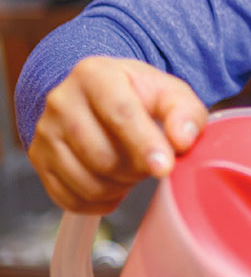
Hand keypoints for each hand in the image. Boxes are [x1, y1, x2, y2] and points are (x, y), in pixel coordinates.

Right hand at [28, 56, 207, 212]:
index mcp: (95, 74)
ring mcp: (45, 131)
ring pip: (88, 182)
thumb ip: (185, 113)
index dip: (144, 144)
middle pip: (103, 155)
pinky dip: (100, 201)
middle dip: (136, 169)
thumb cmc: (137, 95)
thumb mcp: (169, 93)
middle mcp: (62, 100)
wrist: (99, 95)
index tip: (163, 167)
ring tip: (131, 169)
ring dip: (120, 187)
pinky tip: (113, 183)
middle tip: (150, 162)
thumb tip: (182, 140)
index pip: (120, 114)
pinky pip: (71, 199)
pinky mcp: (38, 159)